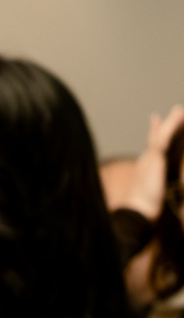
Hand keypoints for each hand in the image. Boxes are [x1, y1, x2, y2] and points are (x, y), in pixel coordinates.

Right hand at [126, 105, 183, 220]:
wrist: (138, 208)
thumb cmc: (145, 207)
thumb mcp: (155, 192)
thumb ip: (157, 183)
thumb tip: (157, 190)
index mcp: (148, 166)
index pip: (154, 145)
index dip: (155, 131)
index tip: (155, 119)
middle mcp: (148, 158)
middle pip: (158, 136)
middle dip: (166, 124)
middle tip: (176, 110)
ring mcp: (150, 156)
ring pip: (162, 134)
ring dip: (172, 121)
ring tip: (180, 109)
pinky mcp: (154, 156)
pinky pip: (164, 136)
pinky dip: (171, 125)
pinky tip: (178, 115)